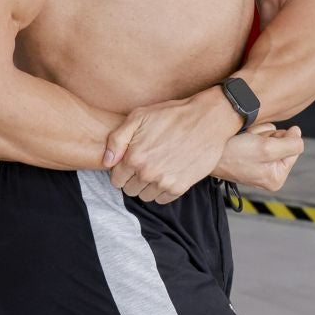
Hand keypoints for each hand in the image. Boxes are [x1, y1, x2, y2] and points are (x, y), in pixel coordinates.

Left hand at [103, 88, 240, 201]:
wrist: (207, 120)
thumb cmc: (172, 115)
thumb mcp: (139, 116)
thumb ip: (117, 139)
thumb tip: (107, 161)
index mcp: (134, 157)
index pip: (116, 180)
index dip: (122, 171)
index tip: (131, 162)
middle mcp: (147, 173)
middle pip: (130, 190)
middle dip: (134, 179)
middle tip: (146, 164)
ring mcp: (164, 182)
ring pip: (145, 196)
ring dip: (148, 186)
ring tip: (158, 168)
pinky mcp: (180, 187)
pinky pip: (162, 199)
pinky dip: (163, 191)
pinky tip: (168, 174)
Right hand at [211, 120, 303, 193]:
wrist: (206, 149)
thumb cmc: (232, 153)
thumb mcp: (267, 149)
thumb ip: (291, 144)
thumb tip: (298, 135)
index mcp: (276, 178)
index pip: (294, 148)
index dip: (281, 139)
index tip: (263, 143)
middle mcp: (269, 172)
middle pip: (283, 142)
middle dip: (268, 136)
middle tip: (251, 142)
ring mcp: (259, 163)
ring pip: (271, 136)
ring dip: (258, 133)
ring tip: (245, 140)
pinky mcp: (249, 153)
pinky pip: (260, 135)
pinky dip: (252, 133)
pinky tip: (241, 138)